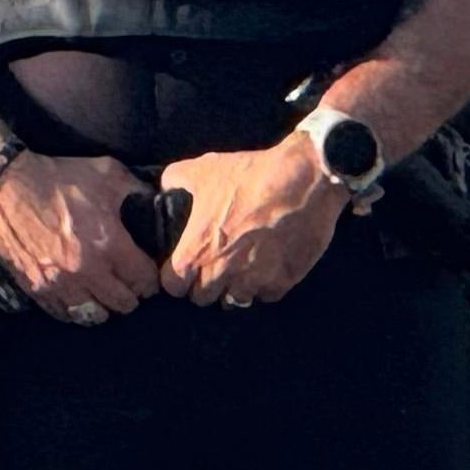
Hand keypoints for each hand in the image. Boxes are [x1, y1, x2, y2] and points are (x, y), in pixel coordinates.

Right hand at [0, 152, 158, 325]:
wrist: (3, 188)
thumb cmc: (58, 179)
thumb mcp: (109, 173)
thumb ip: (137, 189)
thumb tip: (155, 199)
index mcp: (110, 244)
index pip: (143, 280)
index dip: (151, 280)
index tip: (149, 276)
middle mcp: (88, 271)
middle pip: (123, 303)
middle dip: (132, 296)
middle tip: (130, 286)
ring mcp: (60, 283)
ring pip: (94, 315)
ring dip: (105, 308)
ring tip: (106, 295)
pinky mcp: (35, 288)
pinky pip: (63, 314)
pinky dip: (75, 311)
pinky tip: (80, 299)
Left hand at [159, 131, 347, 307]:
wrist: (304, 178)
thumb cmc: (251, 175)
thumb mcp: (204, 169)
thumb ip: (175, 180)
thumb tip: (164, 187)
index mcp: (195, 252)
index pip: (173, 287)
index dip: (178, 277)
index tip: (189, 267)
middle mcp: (220, 273)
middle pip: (202, 299)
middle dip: (206, 285)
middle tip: (217, 266)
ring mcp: (253, 280)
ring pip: (235, 301)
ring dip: (235, 289)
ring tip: (243, 272)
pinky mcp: (283, 280)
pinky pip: (267, 295)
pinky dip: (266, 286)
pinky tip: (269, 269)